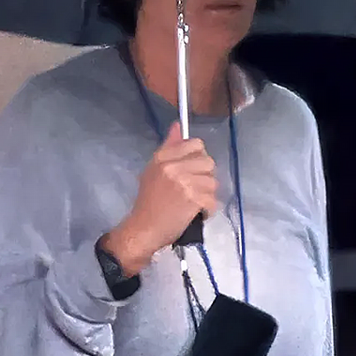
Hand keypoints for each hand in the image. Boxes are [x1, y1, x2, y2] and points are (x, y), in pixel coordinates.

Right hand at [104, 122, 217, 275]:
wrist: (143, 229)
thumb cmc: (148, 201)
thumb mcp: (153, 170)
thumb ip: (169, 147)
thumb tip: (178, 125)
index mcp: (163, 157)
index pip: (195, 144)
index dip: (198, 157)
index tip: (193, 170)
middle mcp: (173, 166)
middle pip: (208, 162)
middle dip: (205, 177)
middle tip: (194, 189)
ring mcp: (184, 182)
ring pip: (213, 182)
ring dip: (207, 195)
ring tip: (194, 203)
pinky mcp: (193, 199)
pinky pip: (212, 200)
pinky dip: (207, 210)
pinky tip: (196, 213)